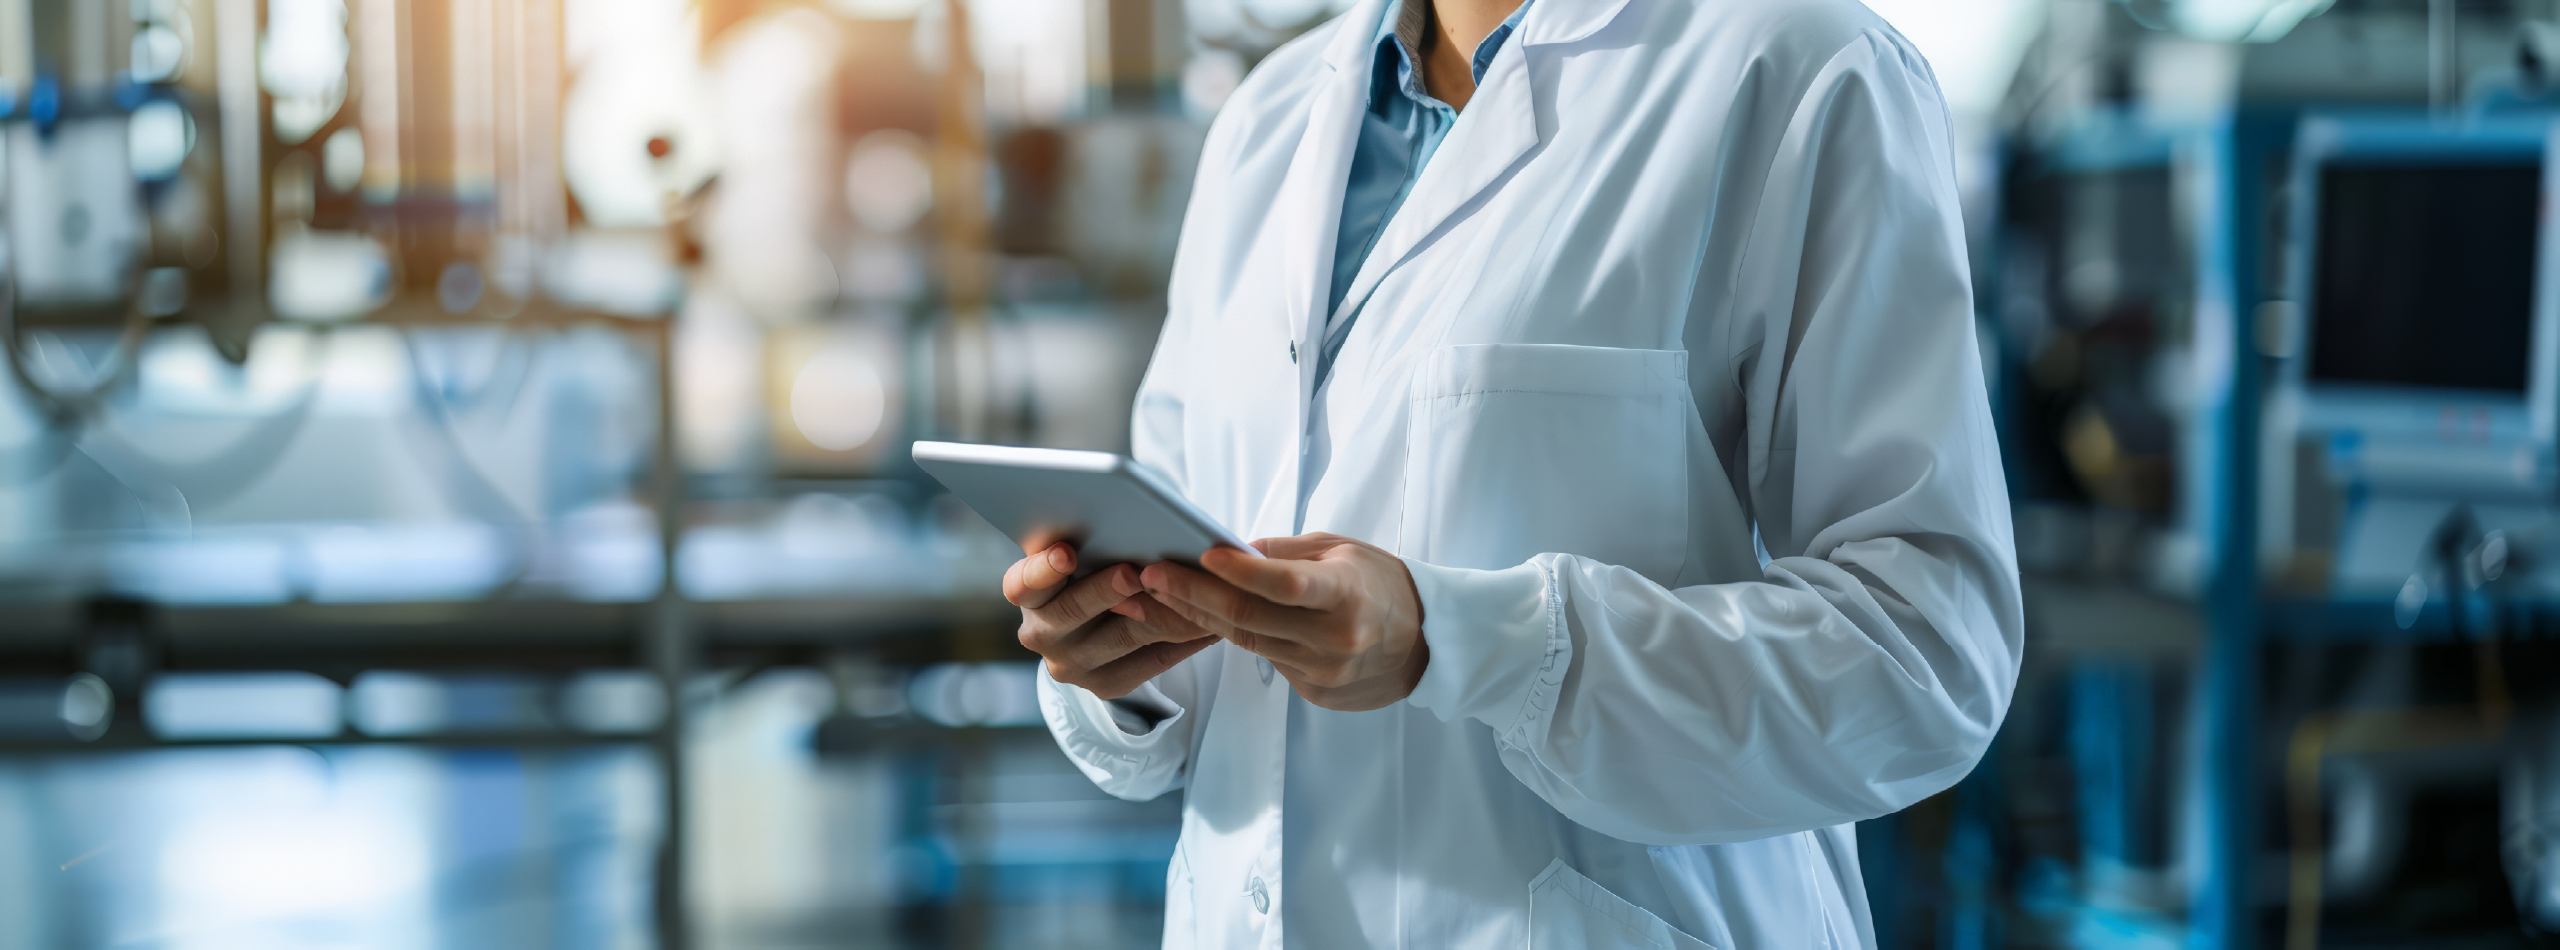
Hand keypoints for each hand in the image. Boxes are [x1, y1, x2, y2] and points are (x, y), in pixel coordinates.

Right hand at [1006, 539, 1218, 699]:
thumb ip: (1088, 534)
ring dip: (1162, 611)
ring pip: (1124, 636)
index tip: (1066, 553)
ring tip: (1193, 592)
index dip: (1044, 570)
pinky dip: (1184, 639)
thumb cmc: (1093, 564)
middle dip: (1107, 590)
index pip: (1023, 582)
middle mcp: (1040, 633)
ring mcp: (1071, 665)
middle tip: (1135, 573)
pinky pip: (1153, 661)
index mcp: (1025, 592)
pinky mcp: (1106, 686)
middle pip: (1074, 612)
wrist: (1099, 620)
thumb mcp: (1080, 547)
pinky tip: (1209, 620)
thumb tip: (1123, 515)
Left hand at [1139, 533, 1425, 711]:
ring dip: (1199, 618)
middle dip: (1193, 595)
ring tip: (1159, 595)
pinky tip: (1207, 619)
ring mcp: (1324, 673)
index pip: (1286, 584)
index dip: (1240, 572)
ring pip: (1248, 643)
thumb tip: (1230, 551)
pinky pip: (1268, 662)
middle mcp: (1336, 639)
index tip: (1200, 554)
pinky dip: (1238, 638)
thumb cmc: (1382, 585)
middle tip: (1151, 576)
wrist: (1427, 644)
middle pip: (1250, 618)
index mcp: (1348, 595)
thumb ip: (1286, 554)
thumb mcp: (1342, 551)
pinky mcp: (1316, 694)